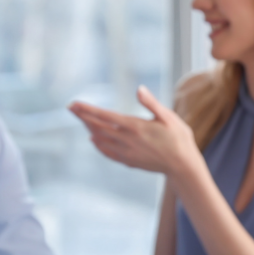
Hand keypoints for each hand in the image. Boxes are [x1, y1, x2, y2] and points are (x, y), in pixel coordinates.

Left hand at [69, 86, 200, 176]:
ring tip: (81, 120)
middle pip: (98, 127)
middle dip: (83, 117)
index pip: (105, 116)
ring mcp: (127, 152)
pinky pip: (108, 152)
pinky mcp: (129, 161)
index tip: (74, 104)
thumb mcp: (168, 117)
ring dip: (89, 129)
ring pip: (101, 140)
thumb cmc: (179, 139)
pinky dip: (98, 145)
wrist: (183, 166)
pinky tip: (94, 140)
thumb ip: (151, 103)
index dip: (87, 109)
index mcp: (135, 126)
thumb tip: (139, 89)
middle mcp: (127, 140)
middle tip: (70, 108)